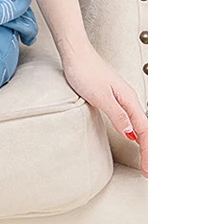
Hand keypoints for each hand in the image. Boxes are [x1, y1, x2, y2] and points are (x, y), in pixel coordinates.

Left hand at [59, 42, 147, 177]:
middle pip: (145, 129)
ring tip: (145, 159)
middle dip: (149, 151)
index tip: (148, 170)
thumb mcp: (100, 96)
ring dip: (144, 143)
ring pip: (139, 124)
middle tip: (148, 171)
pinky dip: (135, 132)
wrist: (74, 52)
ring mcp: (121, 97)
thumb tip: (131, 134)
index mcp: (128, 99)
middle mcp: (128, 98)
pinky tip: (132, 137)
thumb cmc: (85, 70)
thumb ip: (117, 115)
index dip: (148, 152)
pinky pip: (130, 118)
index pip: (144, 131)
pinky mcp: (113, 95)